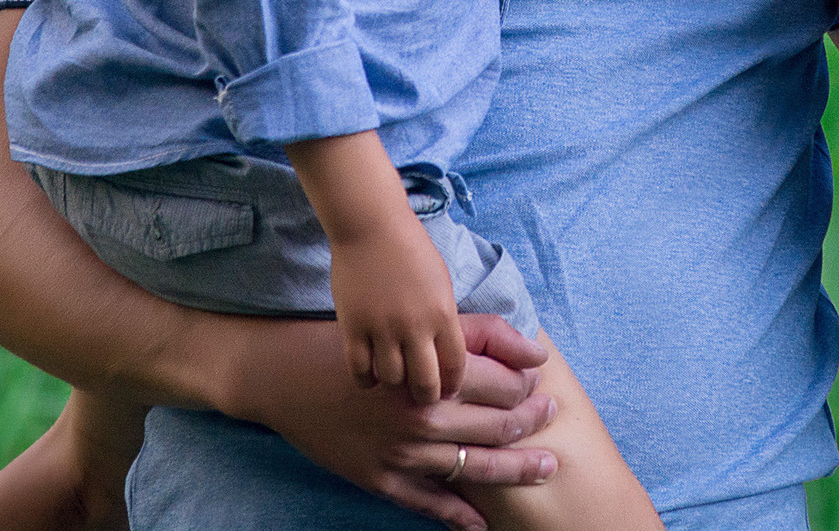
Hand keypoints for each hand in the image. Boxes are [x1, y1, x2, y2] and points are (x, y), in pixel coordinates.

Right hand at [220, 314, 559, 530]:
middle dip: (533, 424)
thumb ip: (481, 332)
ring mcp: (403, 455)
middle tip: (553, 418)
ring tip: (546, 467)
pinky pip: (432, 504)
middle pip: (499, 427)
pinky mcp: (381, 480)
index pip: (506, 385)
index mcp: (435, 377)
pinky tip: (485, 522)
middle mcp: (424, 419)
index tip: (541, 383)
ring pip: (476, 468)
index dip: (530, 385)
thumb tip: (536, 351)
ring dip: (517, 470)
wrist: (285, 377)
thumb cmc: (355, 343)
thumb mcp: (415, 327)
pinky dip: (462, 516)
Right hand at [332, 212, 471, 403]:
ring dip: (395, 387)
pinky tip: (370, 379)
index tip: (448, 391)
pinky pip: (360, 370)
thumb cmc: (411, 250)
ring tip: (395, 385)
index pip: (455, 367)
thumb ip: (445, 319)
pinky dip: (367, 380)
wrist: (372, 227)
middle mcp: (414, 326)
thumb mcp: (441, 283)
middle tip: (421, 398)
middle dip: (426, 397)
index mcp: (442, 314)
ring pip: (392, 380)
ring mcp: (382, 328)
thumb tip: (451, 352)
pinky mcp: (353, 327)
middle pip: (425, 383)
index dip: (452, 385)